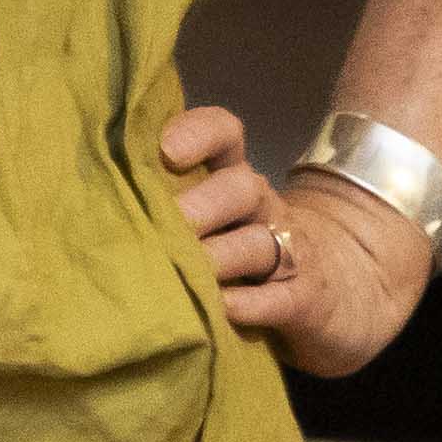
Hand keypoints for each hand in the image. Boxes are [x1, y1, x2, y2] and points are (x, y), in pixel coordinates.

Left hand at [161, 103, 432, 381]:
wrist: (343, 296)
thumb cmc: (249, 253)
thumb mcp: (218, 221)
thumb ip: (169, 201)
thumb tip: (98, 200)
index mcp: (235, 180)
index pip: (224, 135)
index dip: (197, 133)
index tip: (165, 150)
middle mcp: (262, 208)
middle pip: (240, 187)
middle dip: (202, 203)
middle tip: (169, 223)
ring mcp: (289, 253)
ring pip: (257, 243)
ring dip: (218, 256)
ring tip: (186, 269)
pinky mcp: (306, 300)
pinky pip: (278, 297)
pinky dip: (249, 303)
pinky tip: (222, 308)